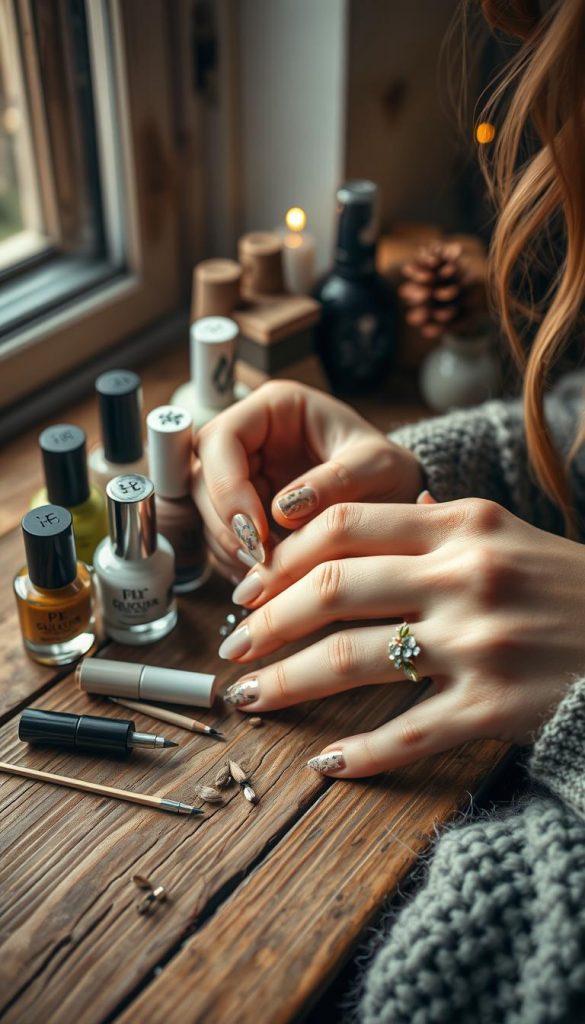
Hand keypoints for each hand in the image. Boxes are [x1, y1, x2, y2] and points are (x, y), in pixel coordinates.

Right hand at [192, 380, 422, 579]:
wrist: (399, 503)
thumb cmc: (390, 472)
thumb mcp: (379, 468)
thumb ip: (337, 481)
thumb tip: (283, 508)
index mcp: (274, 408)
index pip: (221, 439)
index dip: (226, 485)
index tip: (255, 529)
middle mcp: (250, 440)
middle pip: (203, 479)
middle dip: (226, 524)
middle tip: (261, 560)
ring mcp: (244, 477)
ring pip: (208, 514)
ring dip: (231, 549)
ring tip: (272, 573)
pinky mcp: (245, 513)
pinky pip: (224, 540)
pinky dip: (240, 563)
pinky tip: (270, 578)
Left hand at [219, 498, 584, 776]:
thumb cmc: (567, 587)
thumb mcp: (510, 533)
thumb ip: (444, 520)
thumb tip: (397, 504)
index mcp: (460, 524)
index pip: (341, 526)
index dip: (280, 558)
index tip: (249, 587)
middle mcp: (464, 574)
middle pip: (332, 590)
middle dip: (266, 622)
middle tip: (232, 645)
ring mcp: (479, 641)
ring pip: (353, 661)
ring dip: (287, 683)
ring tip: (251, 698)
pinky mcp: (497, 705)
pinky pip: (409, 733)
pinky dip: (359, 754)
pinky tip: (325, 765)